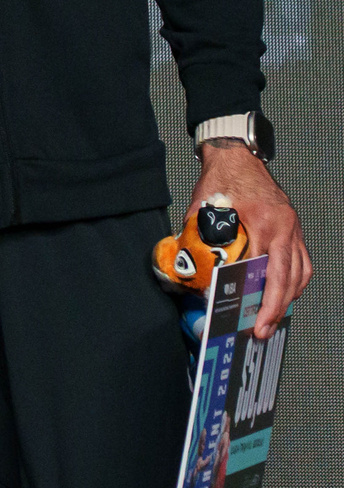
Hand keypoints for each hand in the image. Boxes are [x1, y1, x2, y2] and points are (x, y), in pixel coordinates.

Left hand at [190, 144, 310, 337]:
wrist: (238, 157)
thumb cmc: (221, 180)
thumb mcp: (203, 207)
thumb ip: (197, 236)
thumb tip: (186, 267)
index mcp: (265, 222)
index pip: (263, 268)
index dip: (256, 294)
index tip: (246, 314)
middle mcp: (285, 228)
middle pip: (287, 278)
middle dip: (275, 308)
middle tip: (262, 330)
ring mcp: (294, 230)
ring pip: (299, 274)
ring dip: (287, 299)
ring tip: (272, 319)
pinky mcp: (295, 232)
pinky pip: (302, 264)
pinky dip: (294, 283)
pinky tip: (283, 295)